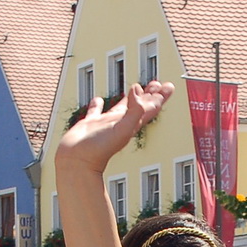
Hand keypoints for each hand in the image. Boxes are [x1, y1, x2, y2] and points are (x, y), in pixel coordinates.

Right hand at [55, 81, 176, 174]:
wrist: (78, 161)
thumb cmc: (100, 149)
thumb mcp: (122, 127)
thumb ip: (134, 109)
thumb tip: (136, 89)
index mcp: (131, 124)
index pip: (150, 108)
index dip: (160, 97)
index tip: (168, 86)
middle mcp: (120, 123)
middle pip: (139, 106)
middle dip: (149, 95)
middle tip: (157, 84)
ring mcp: (106, 123)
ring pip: (120, 107)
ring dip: (129, 98)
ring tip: (134, 88)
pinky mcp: (91, 124)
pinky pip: (96, 111)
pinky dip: (98, 105)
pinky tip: (99, 100)